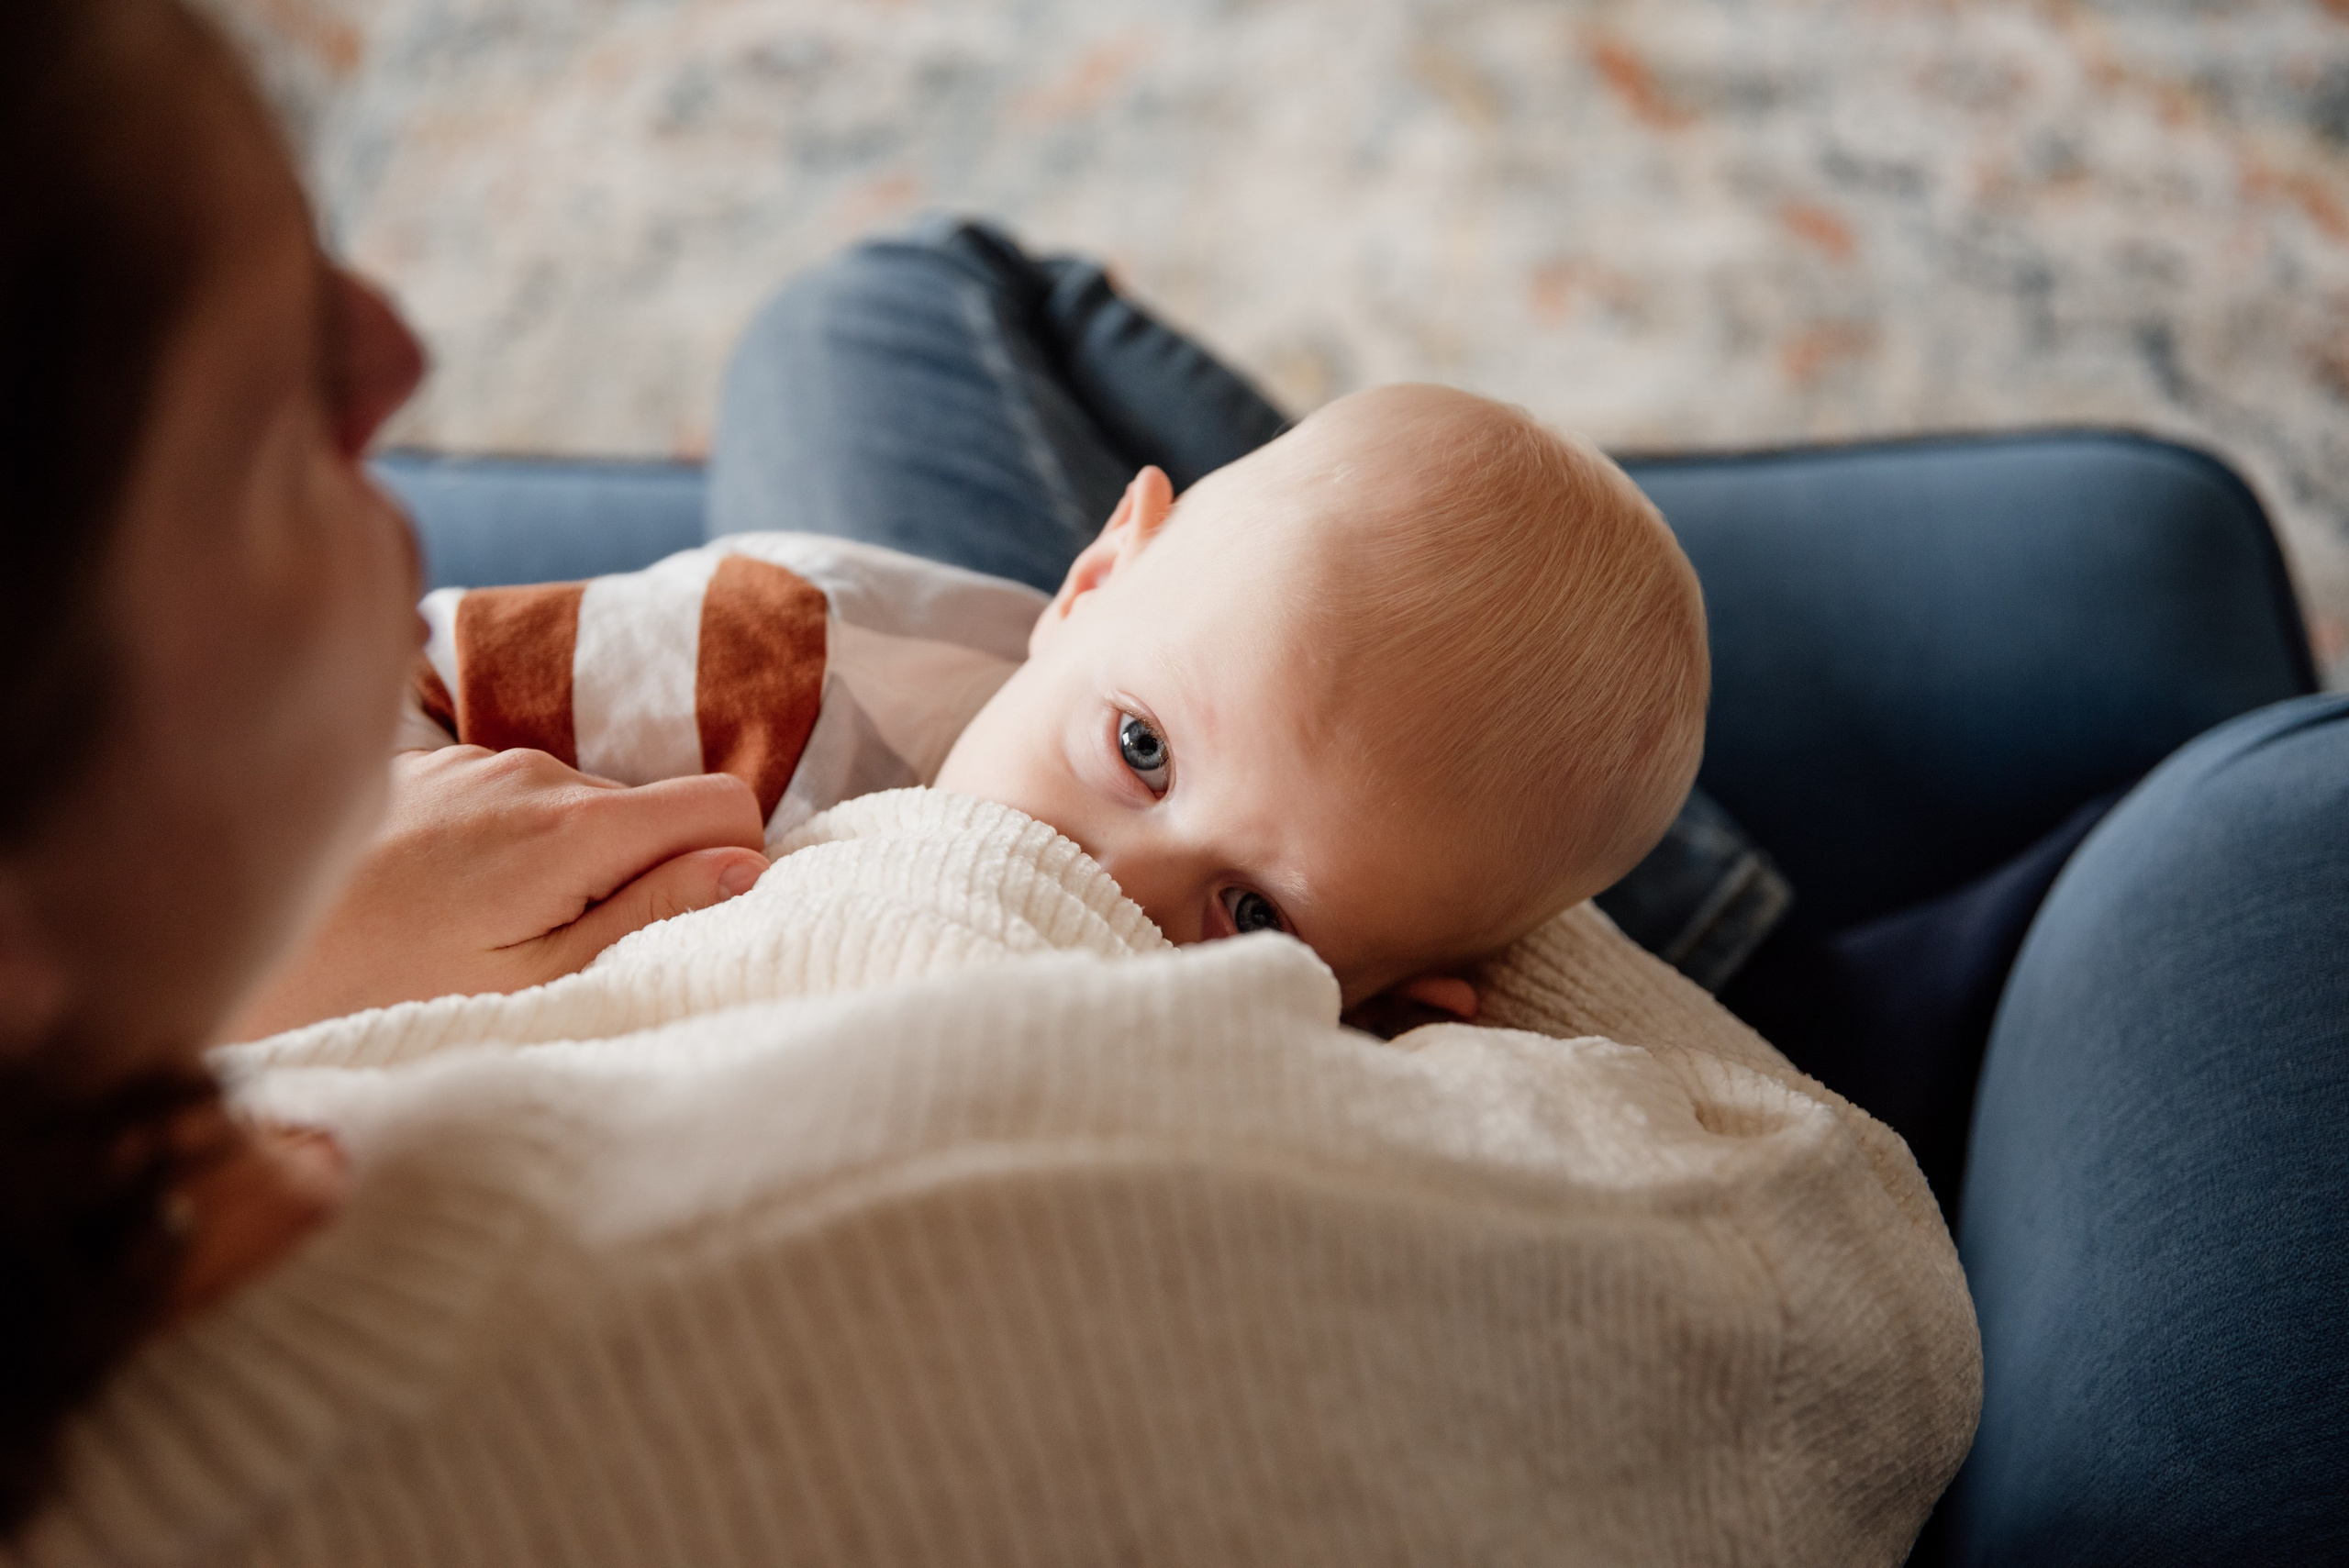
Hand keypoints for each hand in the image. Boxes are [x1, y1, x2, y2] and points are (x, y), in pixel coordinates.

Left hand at [220, 747, 768, 1040]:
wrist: (226, 955)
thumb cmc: (387, 992)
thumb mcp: (538, 982)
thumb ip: (651, 915)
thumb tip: (746, 866)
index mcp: (575, 826)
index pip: (724, 802)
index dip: (728, 864)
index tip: (687, 922)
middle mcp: (532, 772)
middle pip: (650, 809)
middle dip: (639, 872)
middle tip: (569, 954)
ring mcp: (472, 763)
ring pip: (577, 806)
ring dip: (567, 863)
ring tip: (492, 934)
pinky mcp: (423, 768)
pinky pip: (509, 798)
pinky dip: (504, 846)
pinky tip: (443, 901)